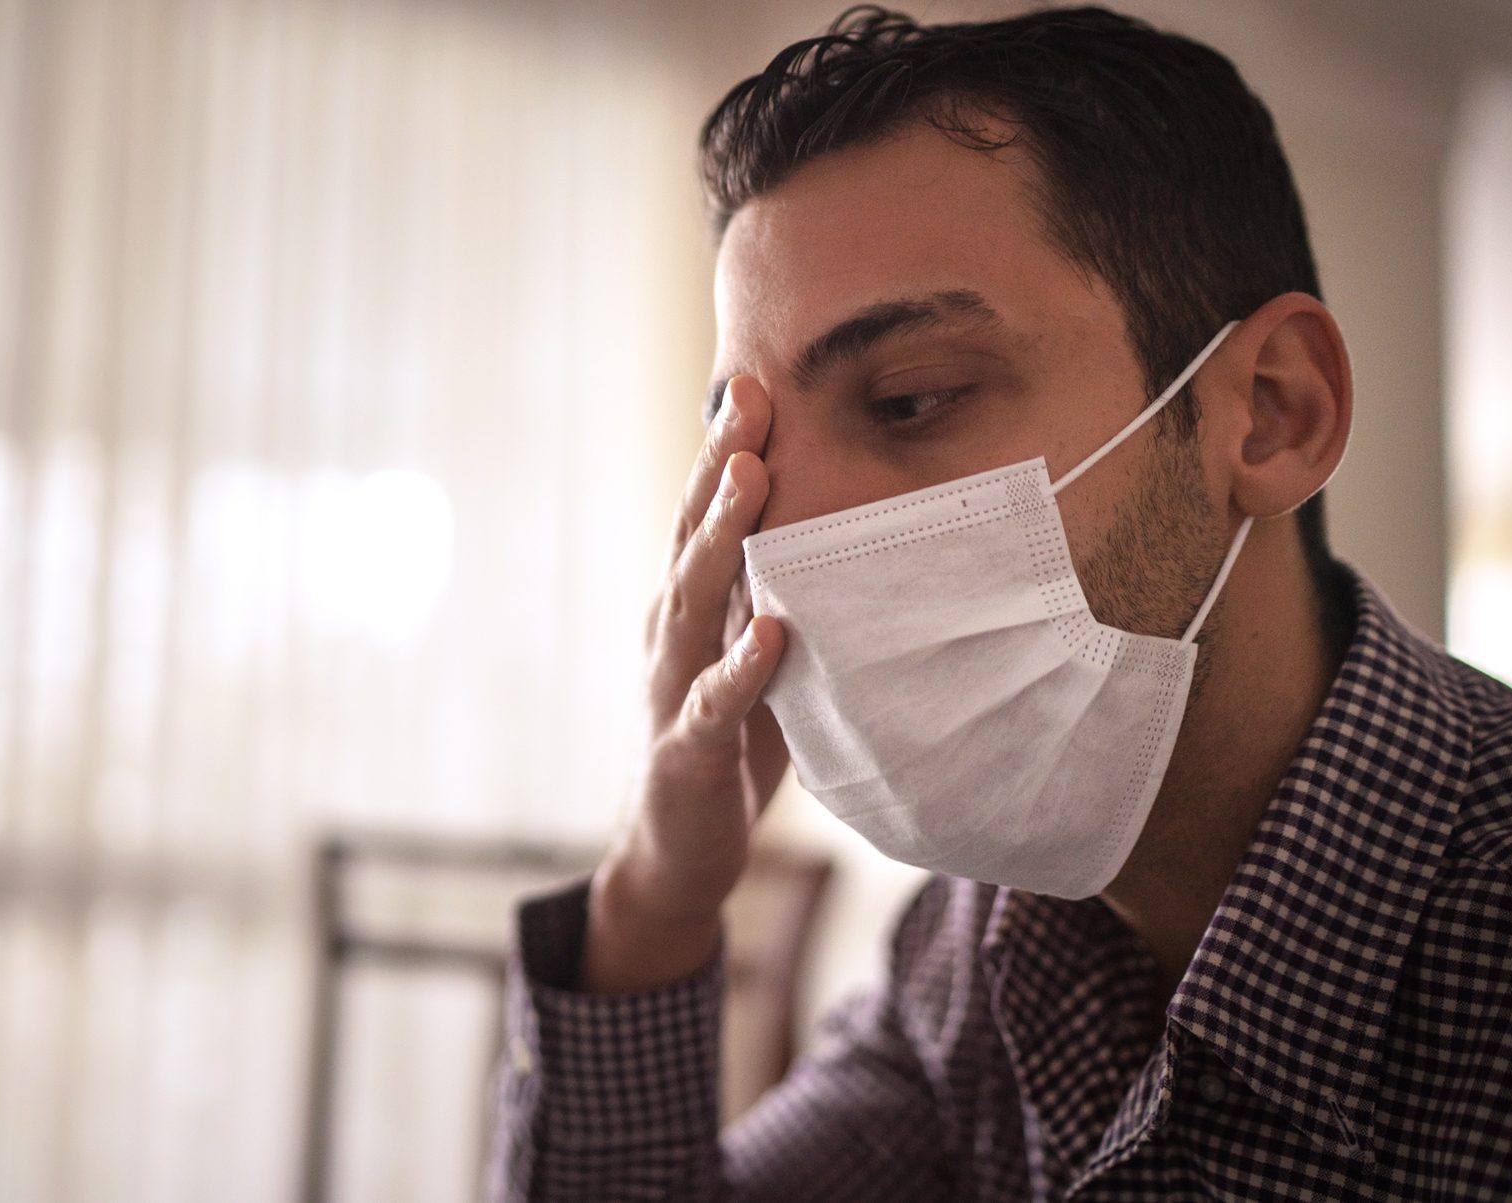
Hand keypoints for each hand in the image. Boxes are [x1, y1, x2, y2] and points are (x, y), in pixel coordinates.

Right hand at [582, 377, 788, 993]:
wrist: (673, 854)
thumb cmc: (724, 745)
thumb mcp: (752, 657)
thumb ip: (774, 598)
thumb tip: (842, 534)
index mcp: (686, 609)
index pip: (702, 517)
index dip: (723, 448)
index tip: (754, 381)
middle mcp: (668, 634)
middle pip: (691, 535)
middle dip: (718, 462)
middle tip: (749, 393)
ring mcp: (670, 689)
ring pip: (693, 599)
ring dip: (722, 536)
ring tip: (751, 477)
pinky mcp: (686, 751)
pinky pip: (714, 704)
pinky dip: (741, 667)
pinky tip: (771, 631)